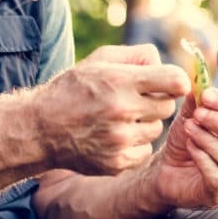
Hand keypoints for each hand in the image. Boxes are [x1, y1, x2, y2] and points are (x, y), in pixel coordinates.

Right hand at [32, 44, 189, 174]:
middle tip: (136, 100)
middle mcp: (121, 111)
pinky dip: (136, 144)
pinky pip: (145, 151)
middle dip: (157, 101)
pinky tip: (116, 136)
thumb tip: (164, 61)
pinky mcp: (116, 162)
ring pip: (157, 130)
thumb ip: (136, 55)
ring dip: (146, 123)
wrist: (40, 129)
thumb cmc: (73, 88)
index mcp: (120, 81)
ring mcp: (119, 140)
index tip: (169, 83)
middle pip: (168, 106)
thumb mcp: (99, 59)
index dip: (177, 81)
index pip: (175, 81)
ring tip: (121, 118)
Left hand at [146, 87, 217, 209]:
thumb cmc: (186, 142)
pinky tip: (190, 147)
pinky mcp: (217, 196)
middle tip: (198, 113)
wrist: (165, 170)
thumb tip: (199, 82)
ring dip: (210, 141)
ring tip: (189, 129)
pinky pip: (217, 178)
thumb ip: (197, 102)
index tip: (206, 94)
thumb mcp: (190, 118)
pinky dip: (203, 159)